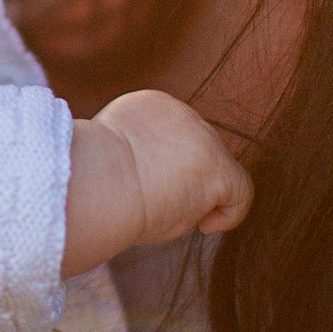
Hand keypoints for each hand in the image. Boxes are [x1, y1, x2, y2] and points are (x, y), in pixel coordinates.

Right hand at [61, 89, 253, 276]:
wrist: (93, 183)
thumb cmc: (91, 183)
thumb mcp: (112, 154)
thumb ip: (140, 155)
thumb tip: (159, 182)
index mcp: (151, 105)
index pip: (177, 139)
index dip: (167, 170)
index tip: (144, 191)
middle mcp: (182, 113)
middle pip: (202, 154)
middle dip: (187, 183)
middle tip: (157, 206)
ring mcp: (203, 139)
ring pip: (219, 174)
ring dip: (199, 199)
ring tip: (168, 212)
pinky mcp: (217, 167)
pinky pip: (241, 193)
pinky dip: (228, 215)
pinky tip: (203, 226)